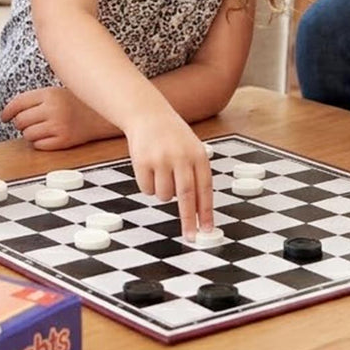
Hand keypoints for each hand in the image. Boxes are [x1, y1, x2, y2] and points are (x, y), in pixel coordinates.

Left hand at [1, 87, 121, 149]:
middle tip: (31, 122)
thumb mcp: (55, 92)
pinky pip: (39, 145)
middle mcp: (53, 108)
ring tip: (43, 128)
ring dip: (30, 134)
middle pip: (20, 121)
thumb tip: (9, 112)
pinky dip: (40, 143)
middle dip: (21, 123)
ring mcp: (59, 125)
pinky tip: (49, 136)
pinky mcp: (64, 140)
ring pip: (28, 135)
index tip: (4, 117)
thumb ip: (35, 99)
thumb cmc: (75, 103)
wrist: (101, 115)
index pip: (18, 103)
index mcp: (49, 93)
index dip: (7, 112)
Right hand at [124, 114, 213, 238]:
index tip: (207, 230)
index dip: (206, 212)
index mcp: (198, 155)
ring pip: (164, 196)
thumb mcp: (191, 149)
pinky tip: (149, 169)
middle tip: (190, 236)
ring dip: (163, 193)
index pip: (205, 189)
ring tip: (162, 174)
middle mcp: (180, 157)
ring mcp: (160, 159)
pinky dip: (148, 186)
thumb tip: (198, 211)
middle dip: (188, 220)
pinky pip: (147, 190)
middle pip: (186, 196)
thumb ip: (196, 175)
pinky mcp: (142, 162)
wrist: (147, 114)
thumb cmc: (173, 136)